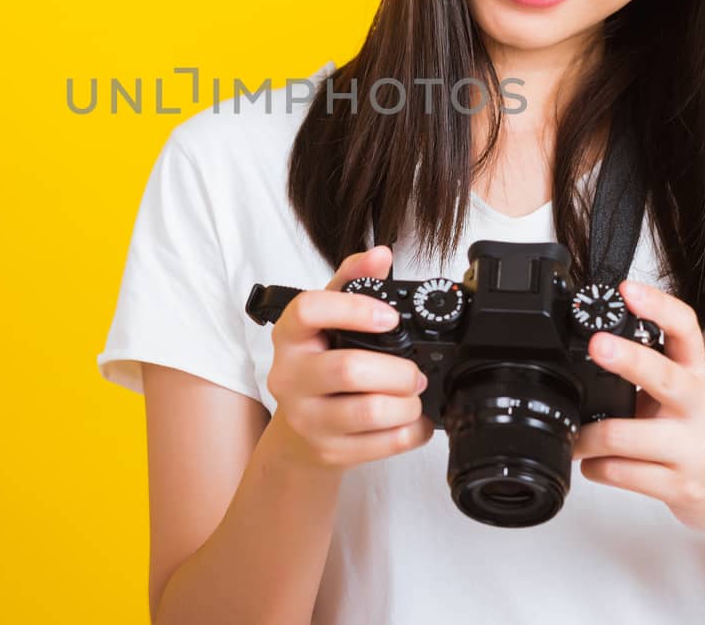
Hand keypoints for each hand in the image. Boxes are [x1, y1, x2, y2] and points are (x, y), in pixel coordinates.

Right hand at [263, 246, 434, 470]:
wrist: (300, 433)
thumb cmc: (317, 365)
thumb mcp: (327, 321)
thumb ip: (352, 283)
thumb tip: (380, 254)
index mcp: (289, 336)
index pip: (308, 311)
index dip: (354, 310)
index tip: (391, 317)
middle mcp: (289, 376)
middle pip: (349, 369)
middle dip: (398, 370)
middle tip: (415, 372)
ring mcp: (307, 418)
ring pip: (369, 411)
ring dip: (407, 403)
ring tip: (413, 395)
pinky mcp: (328, 451)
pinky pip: (382, 444)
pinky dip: (411, 431)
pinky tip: (413, 420)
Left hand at [572, 279, 704, 544]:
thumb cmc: (701, 435)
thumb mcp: (688, 394)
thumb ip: (655, 368)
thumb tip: (597, 345)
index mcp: (699, 375)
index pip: (686, 329)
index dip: (657, 306)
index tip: (627, 290)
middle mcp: (701, 407)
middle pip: (664, 376)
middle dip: (628, 359)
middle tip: (598, 344)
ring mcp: (693, 449)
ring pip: (625, 436)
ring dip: (587, 437)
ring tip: (574, 437)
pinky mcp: (680, 486)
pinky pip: (622, 473)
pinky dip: (596, 467)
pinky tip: (592, 463)